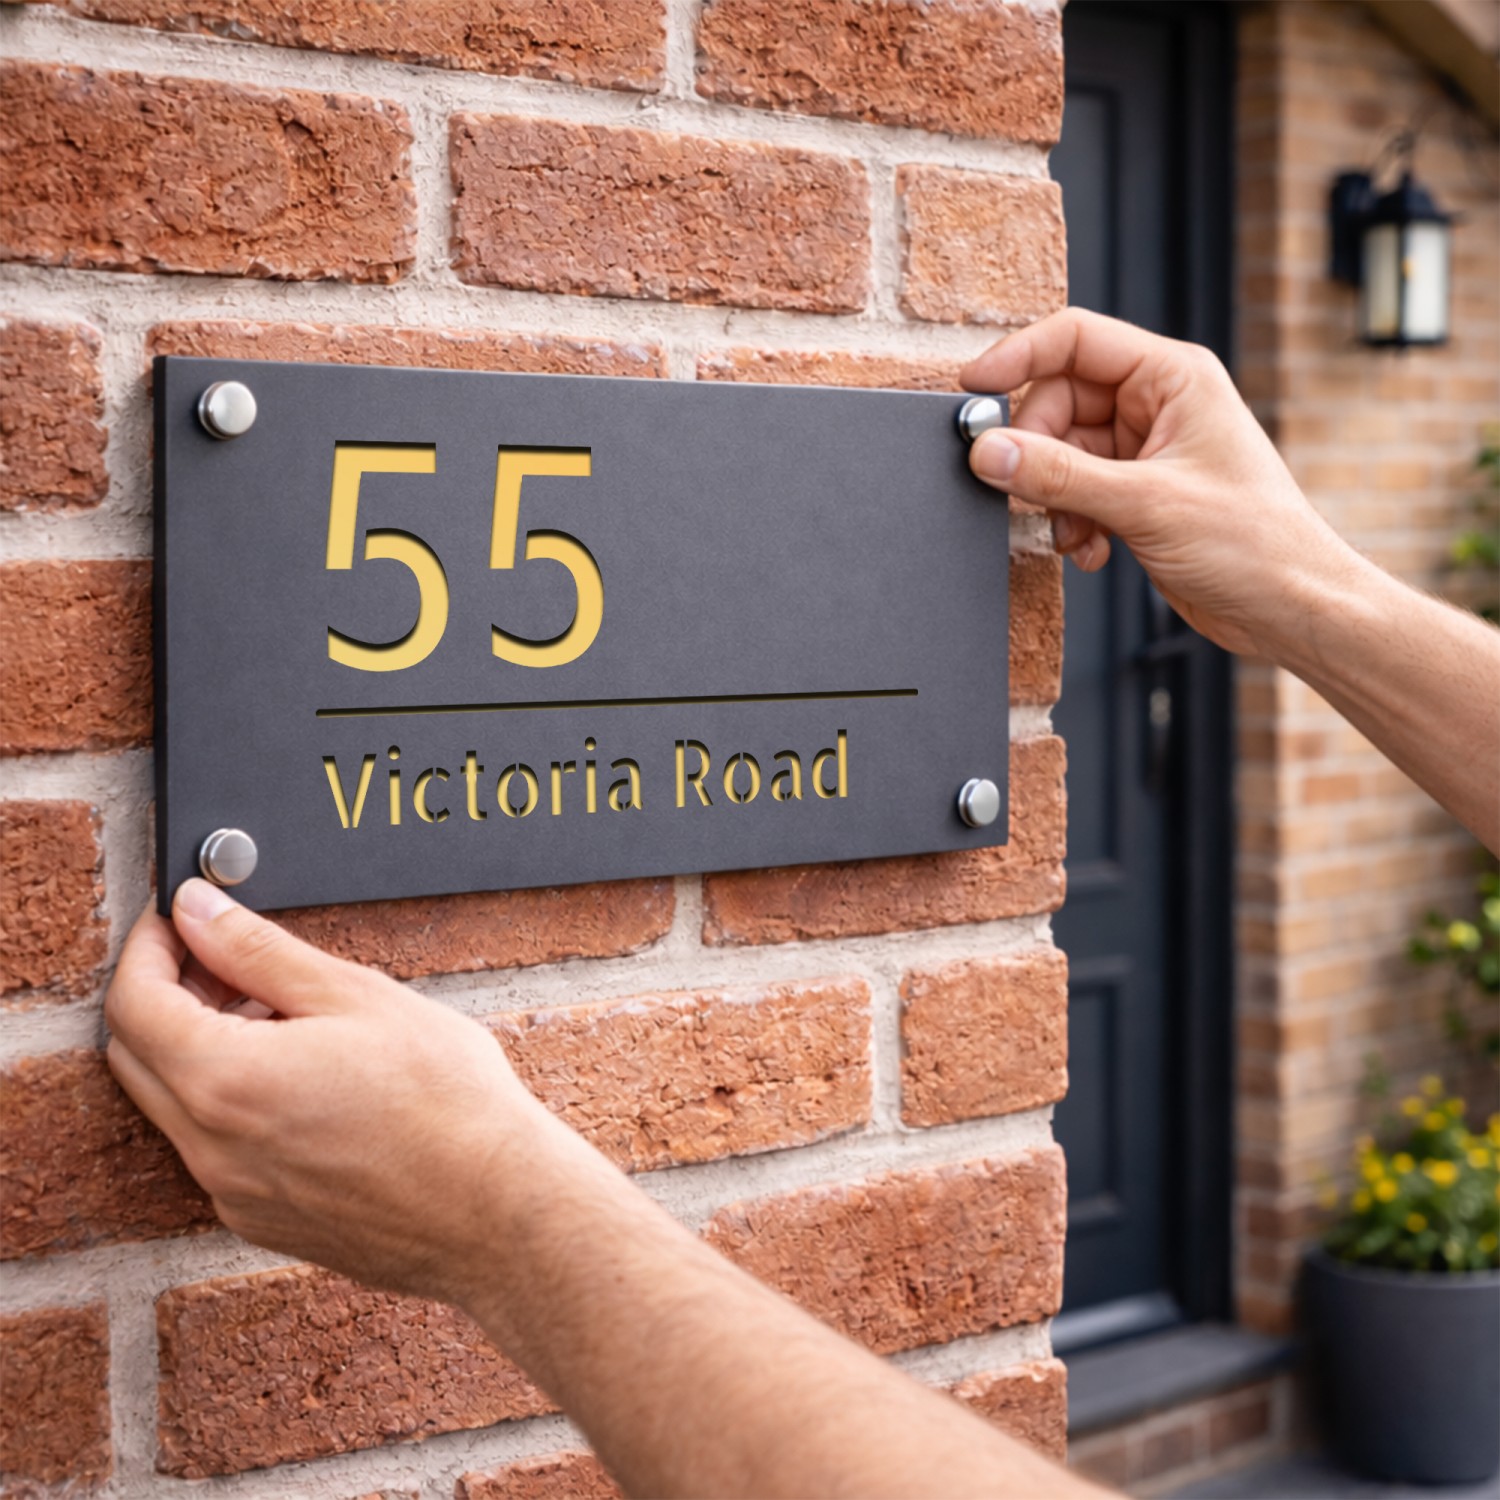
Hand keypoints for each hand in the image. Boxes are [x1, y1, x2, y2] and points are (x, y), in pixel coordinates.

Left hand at [104, 880, 549, 1304]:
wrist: (497, 1212)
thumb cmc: (448, 1104)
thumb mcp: (357, 997)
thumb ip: (260, 951)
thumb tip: (199, 910)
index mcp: (225, 1081)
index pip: (133, 1002)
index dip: (147, 947)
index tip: (178, 918)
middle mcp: (211, 1148)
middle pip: (137, 1055)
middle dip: (165, 994)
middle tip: (228, 959)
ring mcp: (232, 1193)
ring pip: (175, 1104)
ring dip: (200, 1047)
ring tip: (285, 1015)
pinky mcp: (260, 1220)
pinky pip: (214, 1148)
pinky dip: (231, 1098)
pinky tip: (305, 1076)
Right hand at [961, 307, 1368, 657]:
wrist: (1290, 608)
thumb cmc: (1255, 542)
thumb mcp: (1145, 504)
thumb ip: (1059, 476)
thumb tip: (989, 452)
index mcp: (1173, 376)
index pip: (1075, 340)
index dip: (1018, 358)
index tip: (972, 388)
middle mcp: (1157, 405)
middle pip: (1058, 402)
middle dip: (1037, 452)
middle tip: (1027, 491)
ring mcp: (1145, 450)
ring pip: (1061, 453)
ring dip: (1054, 498)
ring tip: (1076, 533)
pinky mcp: (1136, 494)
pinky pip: (1074, 491)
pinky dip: (1070, 521)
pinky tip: (1092, 550)